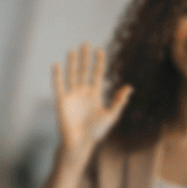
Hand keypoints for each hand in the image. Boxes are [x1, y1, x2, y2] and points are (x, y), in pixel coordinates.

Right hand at [52, 43, 132, 161]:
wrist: (80, 144)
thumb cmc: (96, 132)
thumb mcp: (111, 116)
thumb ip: (119, 101)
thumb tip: (130, 87)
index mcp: (95, 94)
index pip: (97, 74)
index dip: (99, 62)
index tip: (101, 49)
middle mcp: (83, 92)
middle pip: (84, 70)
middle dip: (85, 58)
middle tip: (86, 43)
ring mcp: (72, 95)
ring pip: (72, 75)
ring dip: (72, 63)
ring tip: (73, 50)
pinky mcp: (61, 101)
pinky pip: (58, 86)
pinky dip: (57, 76)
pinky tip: (57, 65)